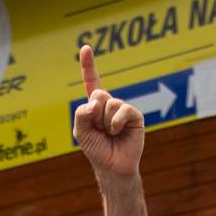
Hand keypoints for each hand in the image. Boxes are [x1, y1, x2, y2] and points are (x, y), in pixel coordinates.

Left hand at [72, 45, 143, 178]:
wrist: (113, 167)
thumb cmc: (97, 150)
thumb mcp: (81, 133)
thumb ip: (81, 115)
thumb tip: (94, 102)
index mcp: (95, 106)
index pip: (92, 82)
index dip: (88, 65)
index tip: (85, 47)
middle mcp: (109, 104)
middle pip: (98, 94)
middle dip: (95, 114)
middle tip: (100, 130)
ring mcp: (123, 109)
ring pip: (109, 104)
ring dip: (105, 123)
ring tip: (110, 134)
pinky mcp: (134, 116)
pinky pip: (122, 111)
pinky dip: (116, 123)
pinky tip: (117, 132)